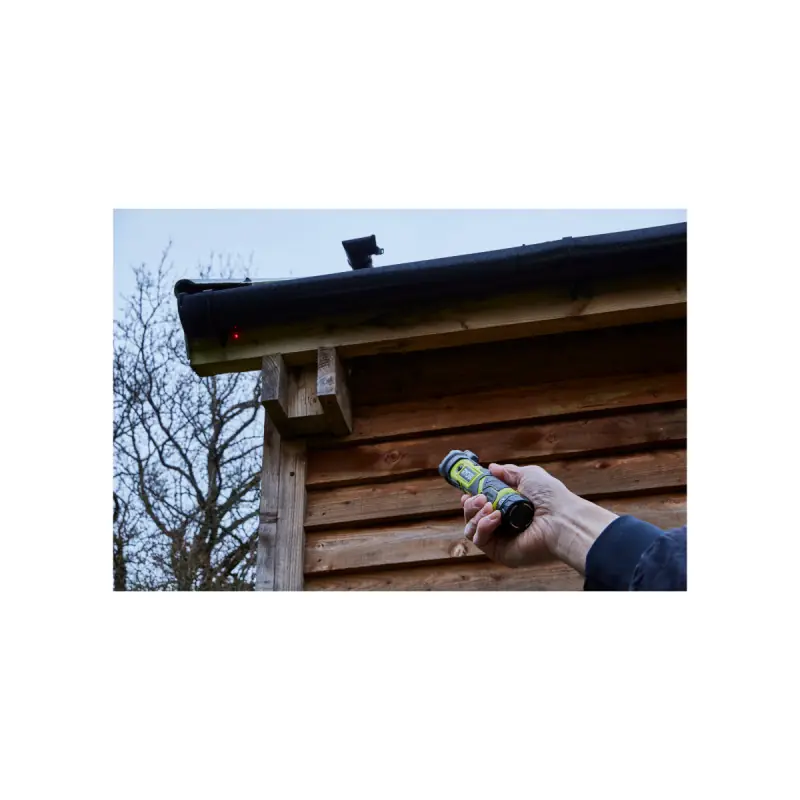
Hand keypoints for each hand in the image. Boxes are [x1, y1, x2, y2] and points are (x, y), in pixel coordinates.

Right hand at [462, 463, 617, 571]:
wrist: (563, 520)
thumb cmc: (551, 497)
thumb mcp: (529, 476)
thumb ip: (509, 472)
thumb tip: (491, 468)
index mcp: (509, 509)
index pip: (482, 506)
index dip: (471, 499)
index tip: (468, 491)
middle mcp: (503, 526)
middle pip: (472, 517)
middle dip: (470, 505)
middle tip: (478, 497)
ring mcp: (501, 540)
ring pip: (471, 529)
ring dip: (474, 514)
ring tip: (488, 505)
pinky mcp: (500, 552)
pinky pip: (480, 539)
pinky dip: (483, 526)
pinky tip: (496, 517)